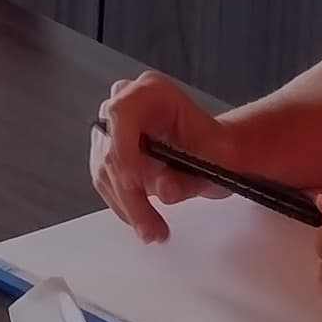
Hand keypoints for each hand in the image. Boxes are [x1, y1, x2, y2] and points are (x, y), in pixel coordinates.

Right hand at [89, 71, 235, 240]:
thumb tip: (163, 189)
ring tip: (153, 230)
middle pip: (111, 148)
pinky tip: (145, 221)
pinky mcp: (107, 152)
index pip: (121, 114)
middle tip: (151, 225)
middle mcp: (125, 102)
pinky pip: (107, 182)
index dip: (123, 148)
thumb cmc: (216, 149)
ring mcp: (112, 127)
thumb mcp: (213, 160)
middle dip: (129, 192)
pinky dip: (125, 206)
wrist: (214, 155)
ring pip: (105, 171)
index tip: (135, 183)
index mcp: (152, 91)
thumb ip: (189, 175)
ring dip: (128, 206)